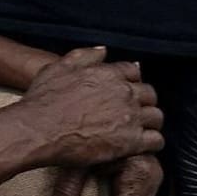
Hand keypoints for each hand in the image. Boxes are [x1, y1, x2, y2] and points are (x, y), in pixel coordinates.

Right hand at [20, 46, 163, 168]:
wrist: (39, 129)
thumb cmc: (45, 99)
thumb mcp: (59, 67)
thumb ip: (85, 56)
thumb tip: (103, 50)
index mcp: (109, 73)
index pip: (134, 71)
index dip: (131, 81)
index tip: (125, 90)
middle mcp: (124, 93)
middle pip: (150, 94)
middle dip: (144, 101)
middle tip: (134, 111)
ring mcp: (129, 118)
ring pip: (157, 117)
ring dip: (150, 122)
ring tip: (141, 129)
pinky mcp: (130, 143)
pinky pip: (156, 141)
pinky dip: (153, 143)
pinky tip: (142, 145)